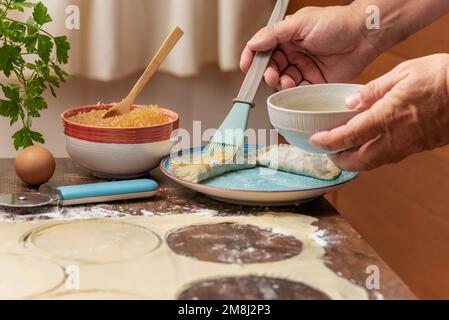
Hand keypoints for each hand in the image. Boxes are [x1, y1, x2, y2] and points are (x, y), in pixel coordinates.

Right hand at [240, 5, 378, 88]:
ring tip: (286, 80)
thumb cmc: (336, 23)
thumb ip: (274, 34)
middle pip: (270, 67)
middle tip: (271, 75)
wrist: (364, 35)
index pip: (262, 48)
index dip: (251, 57)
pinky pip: (298, 91)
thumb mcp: (300, 23)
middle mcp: (293, 53)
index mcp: (286, 37)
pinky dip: (293, 92)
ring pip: (283, 81)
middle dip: (267, 73)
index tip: (245, 67)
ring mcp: (303, 68)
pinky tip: (294, 87)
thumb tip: (253, 43)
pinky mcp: (315, 82)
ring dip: (280, 83)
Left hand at [310, 54, 448, 170]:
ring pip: (374, 163)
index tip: (315, 141)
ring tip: (344, 151)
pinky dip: (373, 156)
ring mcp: (409, 146)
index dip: (328, 142)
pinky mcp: (419, 147)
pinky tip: (369, 146)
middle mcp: (396, 138)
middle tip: (327, 151)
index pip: (348, 136)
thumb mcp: (402, 73)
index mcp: (387, 117)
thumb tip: (349, 102)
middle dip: (339, 160)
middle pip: (358, 161)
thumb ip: (372, 90)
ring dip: (355, 161)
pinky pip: (389, 158)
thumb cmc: (442, 77)